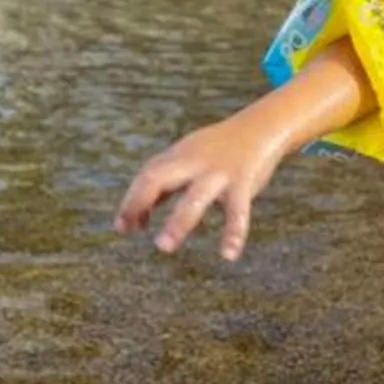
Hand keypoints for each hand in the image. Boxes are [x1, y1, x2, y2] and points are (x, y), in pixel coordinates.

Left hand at [116, 118, 284, 260]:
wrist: (260, 127)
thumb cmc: (217, 150)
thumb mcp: (186, 161)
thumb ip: (163, 185)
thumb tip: (138, 218)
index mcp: (177, 157)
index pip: (146, 176)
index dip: (131, 201)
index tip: (123, 227)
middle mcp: (193, 163)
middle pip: (157, 177)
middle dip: (138, 202)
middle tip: (127, 231)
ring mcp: (218, 173)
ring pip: (194, 198)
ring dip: (177, 223)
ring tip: (163, 247)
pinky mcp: (243, 184)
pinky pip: (238, 212)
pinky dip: (233, 234)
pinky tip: (228, 255)